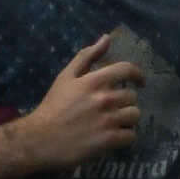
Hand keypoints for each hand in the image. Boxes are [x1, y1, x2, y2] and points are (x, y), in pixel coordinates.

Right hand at [10, 35, 145, 174]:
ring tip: (112, 123)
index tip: (139, 82)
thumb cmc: (53, 106)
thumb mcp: (65, 77)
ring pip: (134, 116)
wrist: (40, 139)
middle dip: (124, 102)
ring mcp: (109, 120)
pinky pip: (131, 135)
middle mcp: (105, 99)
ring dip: (126, 119)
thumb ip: (87, 57)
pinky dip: (124, 137)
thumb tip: (107, 38)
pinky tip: (111, 137)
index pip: (127, 70)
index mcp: (94, 81)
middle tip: (111, 109)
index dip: (137, 75)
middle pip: (132, 97)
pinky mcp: (110, 140)